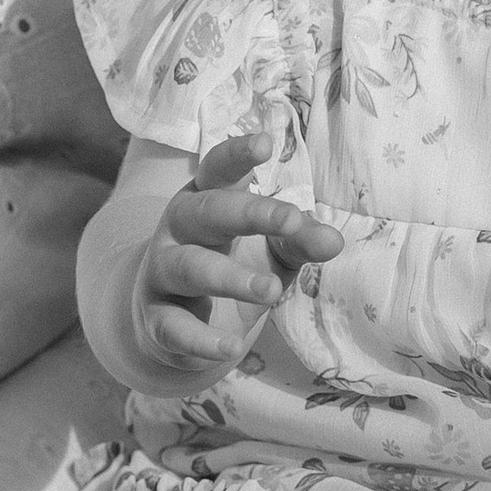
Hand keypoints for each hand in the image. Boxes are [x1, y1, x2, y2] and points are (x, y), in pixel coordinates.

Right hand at [128, 133, 339, 383]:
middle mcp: (178, 230)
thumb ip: (300, 241)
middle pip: (205, 212)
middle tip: (291, 219)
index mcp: (205, 200)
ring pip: (188, 267)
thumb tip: (334, 242)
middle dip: (247, 213)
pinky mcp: (157, 319)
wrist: (172, 323)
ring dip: (230, 278)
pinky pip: (174, 327)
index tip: (266, 143)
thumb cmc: (230, 267)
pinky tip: (232, 347)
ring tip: (273, 291)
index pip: (216, 169)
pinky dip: (201, 339)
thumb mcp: (272, 251)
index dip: (237, 155)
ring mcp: (162, 273)